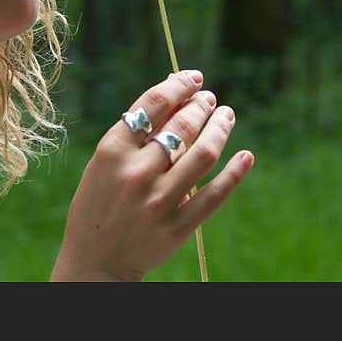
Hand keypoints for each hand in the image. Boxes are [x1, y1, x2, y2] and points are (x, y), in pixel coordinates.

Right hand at [50, 69, 253, 280]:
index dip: (178, 85)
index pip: (152, 104)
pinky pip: (215, 195)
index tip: (193, 78)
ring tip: (227, 115)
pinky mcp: (178, 227)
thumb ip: (136, 134)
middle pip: (181, 126)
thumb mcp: (105, 164)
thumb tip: (174, 93)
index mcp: (111, 151)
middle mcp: (136, 173)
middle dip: (201, 106)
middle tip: (210, 98)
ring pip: (203, 154)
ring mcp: (159, 201)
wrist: (95, 262)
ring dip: (220, 129)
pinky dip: (235, 173)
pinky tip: (246, 155)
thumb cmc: (98, 203)